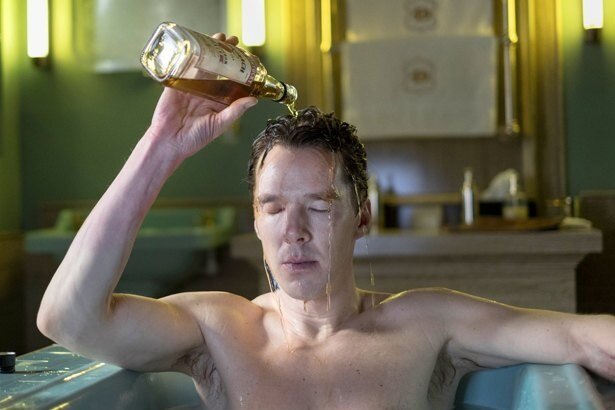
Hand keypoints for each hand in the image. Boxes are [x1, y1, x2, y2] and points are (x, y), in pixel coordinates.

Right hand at [146, 33, 257, 159]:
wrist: (169, 141)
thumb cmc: (195, 138)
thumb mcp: (219, 124)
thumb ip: (235, 111)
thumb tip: (254, 99)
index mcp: (219, 102)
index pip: (232, 82)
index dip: (240, 70)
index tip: (249, 59)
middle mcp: (207, 92)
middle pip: (218, 68)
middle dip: (226, 54)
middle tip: (234, 41)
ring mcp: (191, 86)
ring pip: (203, 64)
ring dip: (210, 50)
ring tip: (220, 37)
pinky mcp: (177, 84)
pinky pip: (184, 67)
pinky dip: (190, 55)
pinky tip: (197, 44)